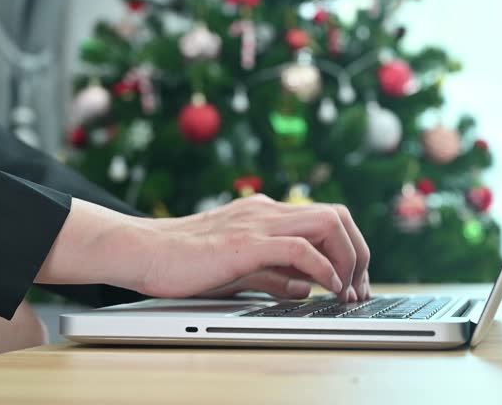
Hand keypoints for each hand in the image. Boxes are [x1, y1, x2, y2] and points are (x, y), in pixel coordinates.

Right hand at [36, 195, 370, 301]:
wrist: (142, 251)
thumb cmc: (183, 261)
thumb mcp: (239, 268)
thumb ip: (275, 275)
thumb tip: (309, 287)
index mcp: (265, 214)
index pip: (326, 218)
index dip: (350, 248)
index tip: (353, 282)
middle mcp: (267, 211)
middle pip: (337, 215)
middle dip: (359, 251)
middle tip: (359, 287)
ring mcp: (257, 223)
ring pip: (327, 223)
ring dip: (348, 258)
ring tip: (346, 290)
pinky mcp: (245, 242)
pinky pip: (299, 248)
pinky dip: (323, 267)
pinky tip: (326, 287)